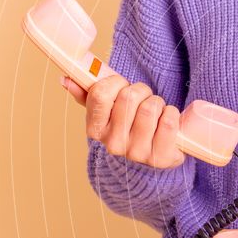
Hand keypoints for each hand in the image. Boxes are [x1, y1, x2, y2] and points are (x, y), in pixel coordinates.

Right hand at [61, 76, 185, 168]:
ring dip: (157, 103)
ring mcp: (137, 153)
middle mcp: (114, 144)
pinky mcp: (160, 157)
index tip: (123, 87)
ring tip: (156, 113)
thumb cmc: (131, 125)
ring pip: (150, 107)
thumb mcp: (108, 110)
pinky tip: (167, 121)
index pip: (101, 93)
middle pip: (129, 97)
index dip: (116, 82)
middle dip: (141, 91)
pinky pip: (168, 121)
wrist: (156, 154)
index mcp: (95, 130)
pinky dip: (172, 114)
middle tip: (143, 100)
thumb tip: (66, 80)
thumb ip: (87, 94)